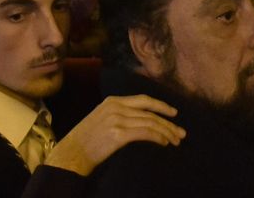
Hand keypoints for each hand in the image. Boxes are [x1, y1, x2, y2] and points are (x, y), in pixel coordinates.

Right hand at [44, 94, 183, 176]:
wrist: (71, 154)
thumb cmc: (86, 141)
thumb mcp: (101, 119)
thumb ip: (118, 115)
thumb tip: (140, 121)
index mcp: (112, 101)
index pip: (143, 100)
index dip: (161, 106)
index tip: (174, 113)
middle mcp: (116, 107)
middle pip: (150, 111)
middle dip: (168, 122)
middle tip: (181, 132)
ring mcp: (117, 119)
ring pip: (150, 122)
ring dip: (166, 132)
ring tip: (175, 141)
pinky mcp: (118, 133)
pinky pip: (145, 132)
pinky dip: (158, 137)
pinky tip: (164, 143)